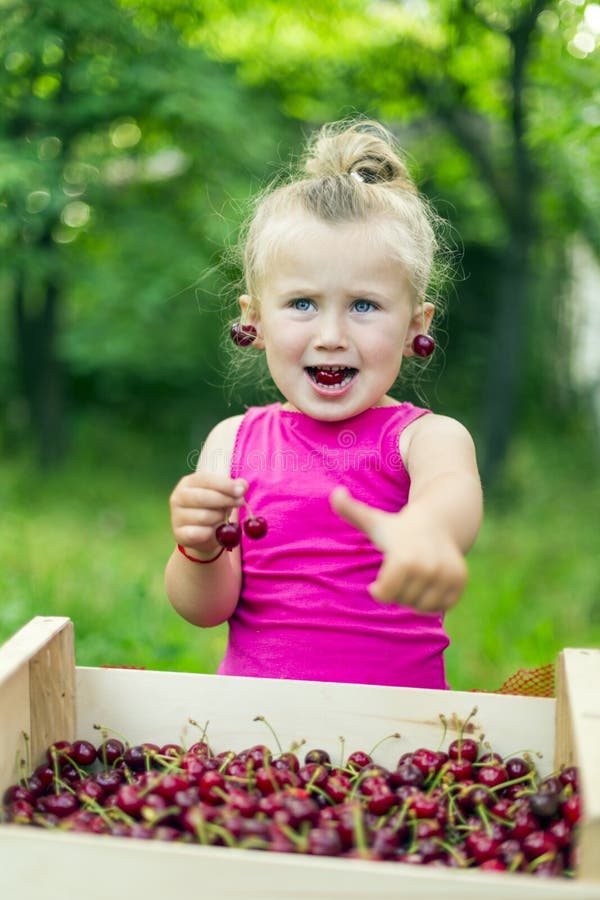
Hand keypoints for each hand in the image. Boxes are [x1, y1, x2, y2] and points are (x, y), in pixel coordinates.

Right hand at [170, 473, 246, 557]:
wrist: (203, 536)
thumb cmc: (214, 509)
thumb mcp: (224, 495)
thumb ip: (234, 489)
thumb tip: (243, 484)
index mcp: (189, 482)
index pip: (205, 479)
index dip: (224, 484)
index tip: (241, 490)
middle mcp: (178, 497)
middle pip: (203, 497)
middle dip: (225, 500)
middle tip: (240, 502)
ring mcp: (176, 516)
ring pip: (203, 517)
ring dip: (218, 518)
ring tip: (221, 518)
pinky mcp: (178, 534)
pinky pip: (199, 534)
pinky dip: (210, 533)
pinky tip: (212, 531)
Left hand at [330, 487, 466, 612]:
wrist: (438, 520)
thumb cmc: (398, 526)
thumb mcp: (373, 520)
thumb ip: (349, 509)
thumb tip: (335, 493)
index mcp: (403, 558)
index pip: (385, 595)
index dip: (378, 590)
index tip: (377, 583)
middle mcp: (428, 568)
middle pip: (403, 600)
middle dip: (398, 591)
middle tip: (400, 573)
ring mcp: (447, 575)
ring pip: (422, 606)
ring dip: (414, 598)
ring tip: (414, 577)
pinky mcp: (460, 581)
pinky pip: (441, 606)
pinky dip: (433, 601)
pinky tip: (428, 582)